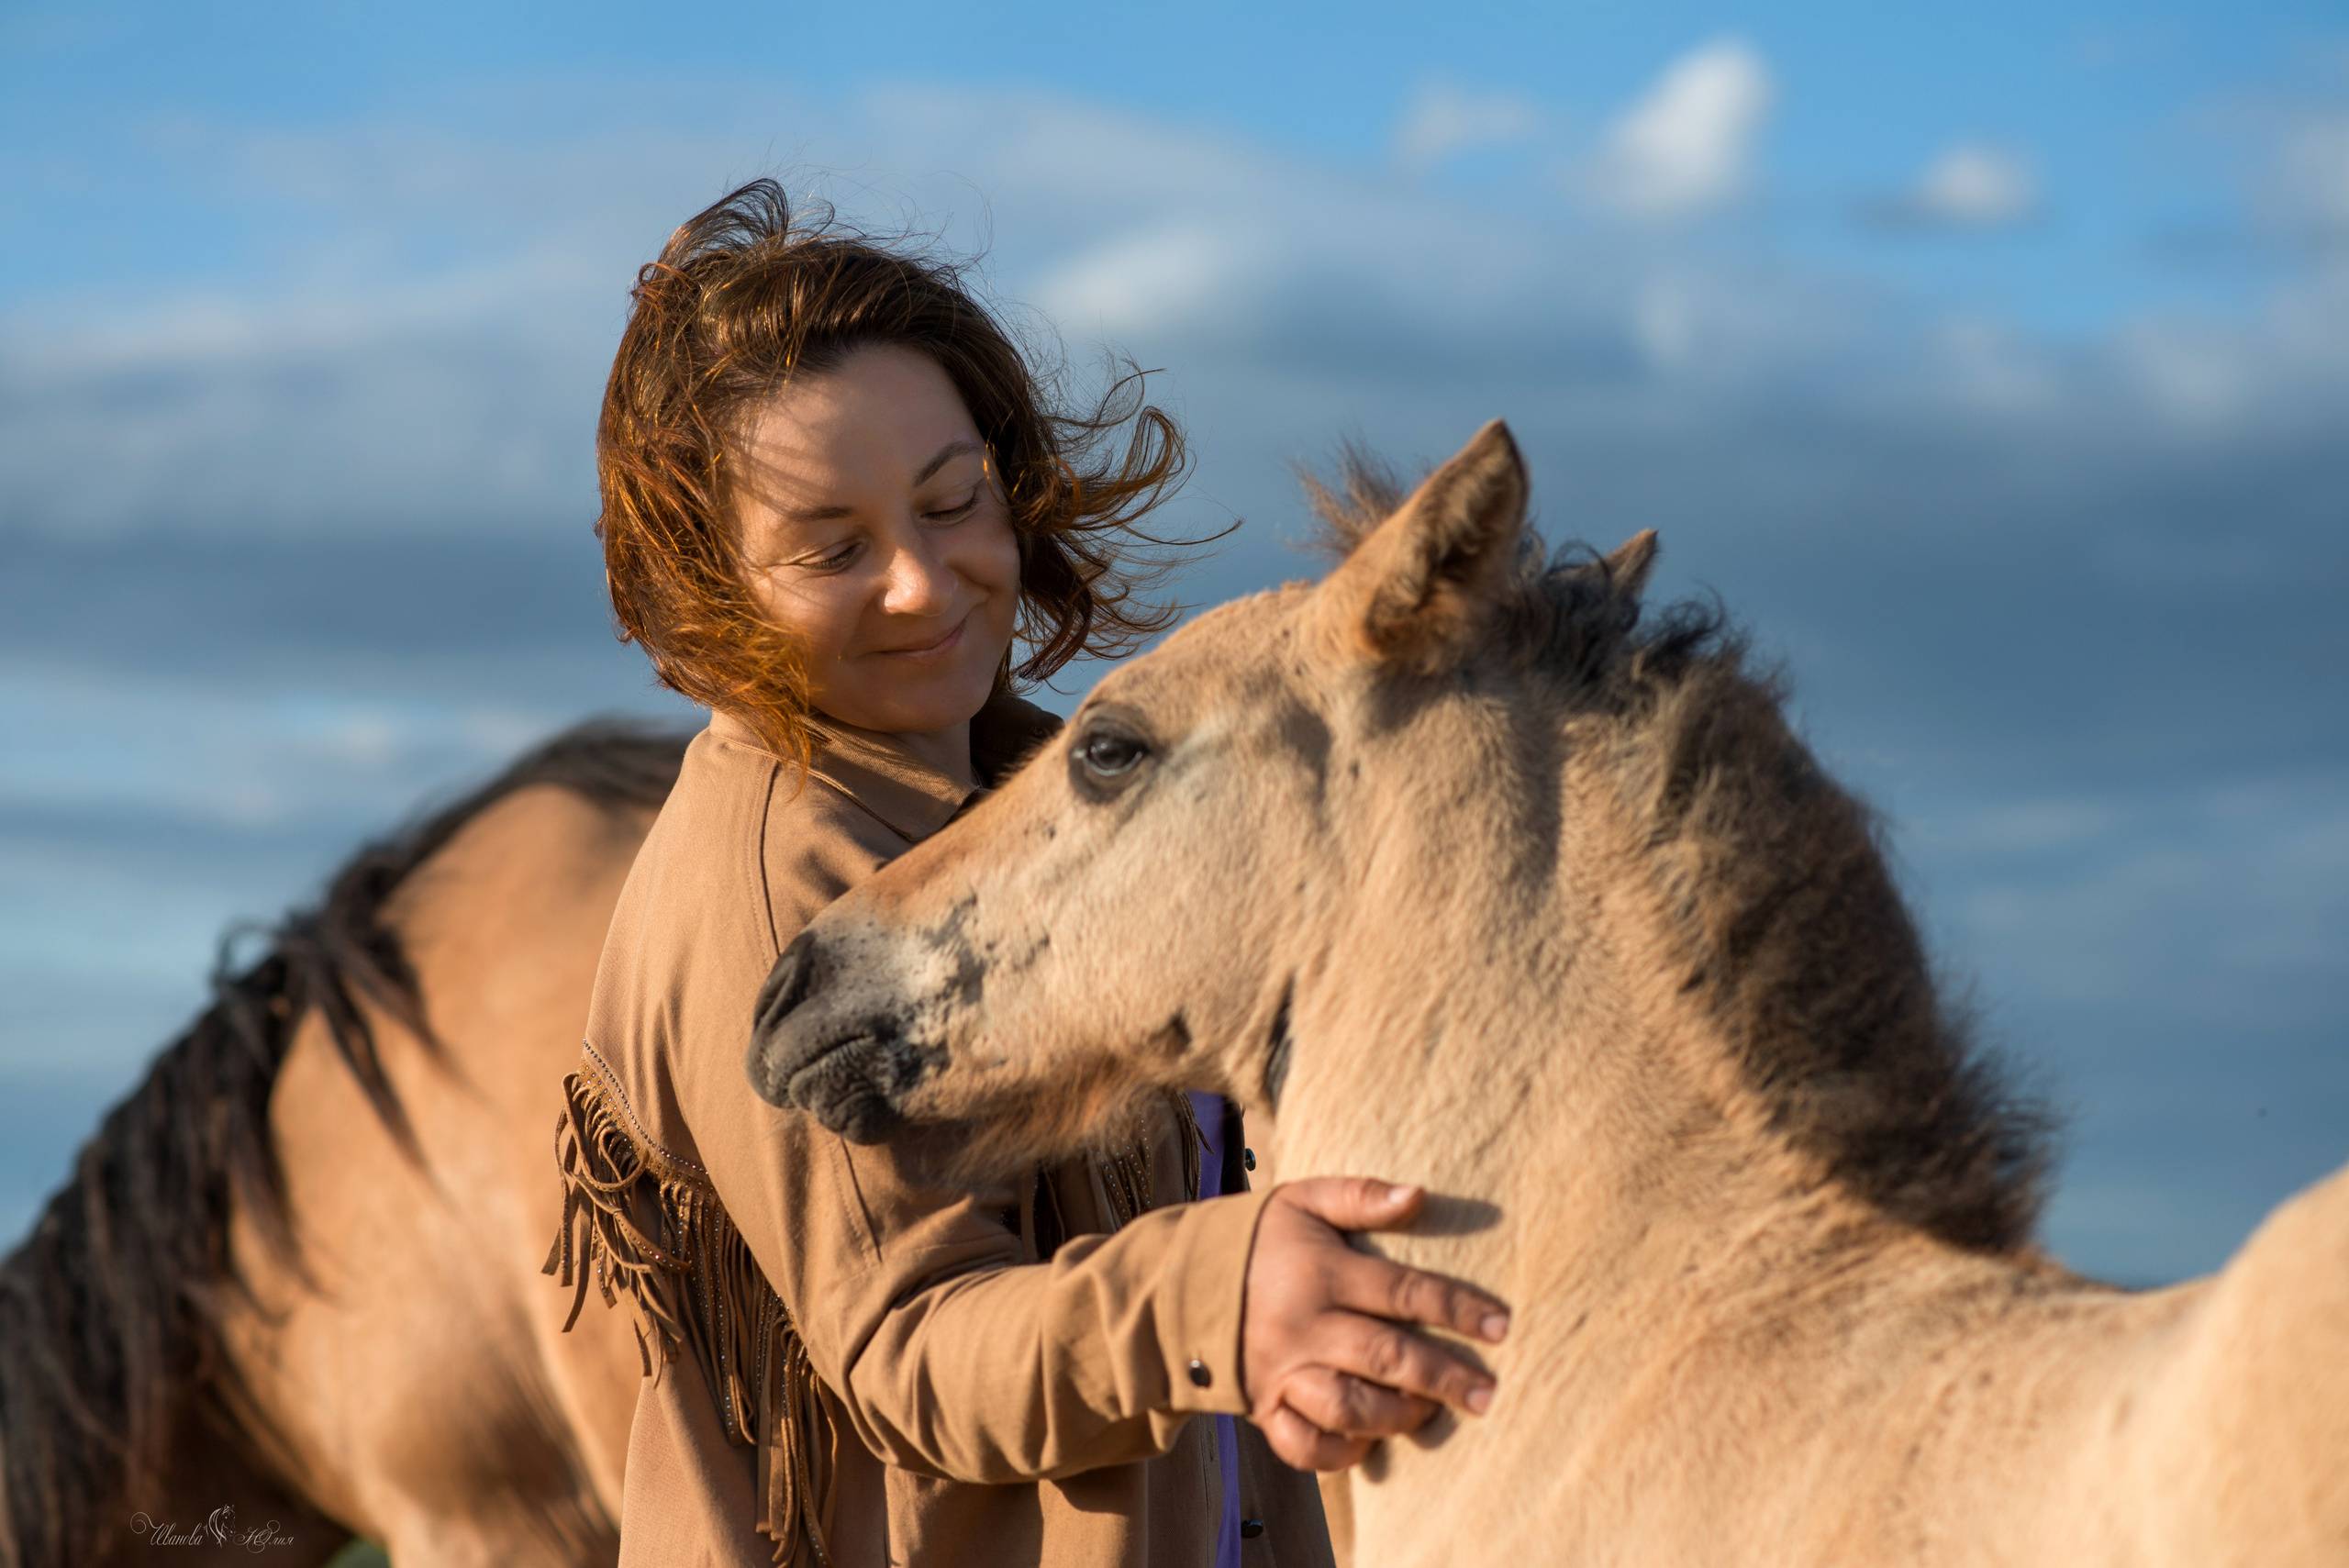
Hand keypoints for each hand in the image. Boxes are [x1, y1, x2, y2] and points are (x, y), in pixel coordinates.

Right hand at [1240, 1178, 1508, 1470]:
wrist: (1176, 1280)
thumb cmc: (1257, 1238)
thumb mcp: (1302, 1200)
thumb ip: (1359, 1195)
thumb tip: (1418, 1196)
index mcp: (1321, 1273)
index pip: (1402, 1292)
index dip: (1455, 1309)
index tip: (1502, 1326)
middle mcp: (1304, 1327)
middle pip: (1385, 1357)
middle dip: (1442, 1377)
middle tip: (1487, 1394)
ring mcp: (1282, 1371)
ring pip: (1348, 1407)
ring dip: (1396, 1416)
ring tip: (1430, 1412)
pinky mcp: (1263, 1406)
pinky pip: (1302, 1444)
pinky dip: (1337, 1454)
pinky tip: (1367, 1444)